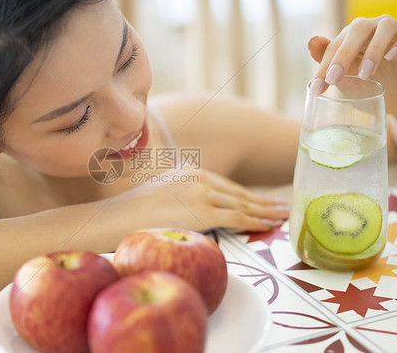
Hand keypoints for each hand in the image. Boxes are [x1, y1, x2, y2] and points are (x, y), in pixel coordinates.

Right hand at [116, 169, 288, 231]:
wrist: (114, 216)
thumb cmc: (130, 212)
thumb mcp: (159, 195)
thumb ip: (179, 197)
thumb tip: (188, 211)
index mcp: (188, 171)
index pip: (225, 186)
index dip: (246, 195)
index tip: (262, 200)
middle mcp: (198, 176)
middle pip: (238, 192)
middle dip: (262, 201)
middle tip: (282, 206)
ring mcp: (201, 192)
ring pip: (242, 203)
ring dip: (265, 210)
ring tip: (282, 216)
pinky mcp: (201, 210)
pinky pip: (237, 216)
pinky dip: (256, 221)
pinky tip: (270, 224)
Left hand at [308, 15, 396, 113]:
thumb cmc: (371, 87)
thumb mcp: (347, 80)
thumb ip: (329, 63)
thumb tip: (312, 41)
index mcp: (353, 38)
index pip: (335, 45)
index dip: (324, 66)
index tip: (317, 88)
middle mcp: (375, 30)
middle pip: (358, 28)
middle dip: (343, 53)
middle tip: (335, 78)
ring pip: (385, 26)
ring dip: (373, 49)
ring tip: (365, 73)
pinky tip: (392, 57)